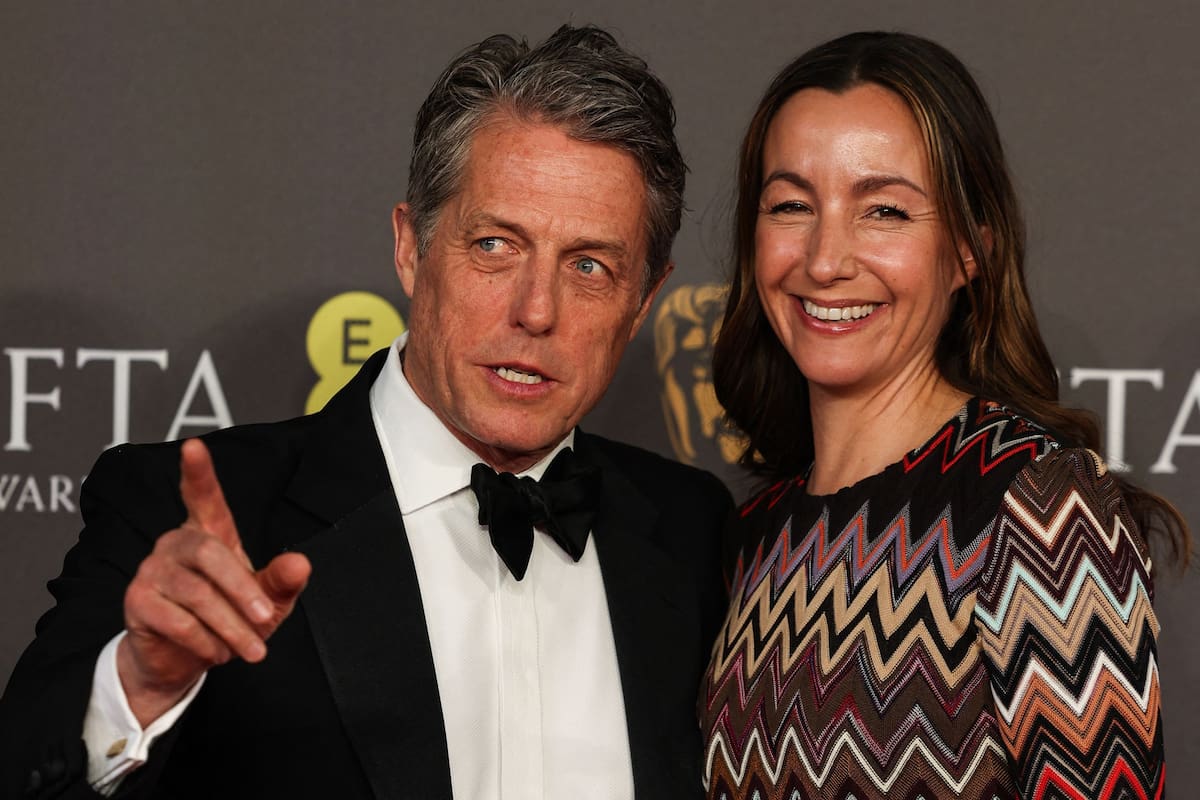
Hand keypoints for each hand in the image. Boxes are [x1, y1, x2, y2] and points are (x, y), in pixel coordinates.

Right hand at [117, 439, 310, 726]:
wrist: (183, 661)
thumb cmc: (230, 620)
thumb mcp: (266, 602)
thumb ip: (283, 582)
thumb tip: (300, 562)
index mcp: (210, 532)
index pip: (203, 496)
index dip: (199, 472)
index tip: (194, 447)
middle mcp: (177, 542)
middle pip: (211, 554)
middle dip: (243, 591)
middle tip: (265, 620)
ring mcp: (153, 569)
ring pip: (196, 594)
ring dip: (230, 627)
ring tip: (251, 650)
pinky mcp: (137, 601)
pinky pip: (176, 620)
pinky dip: (205, 642)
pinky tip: (216, 653)